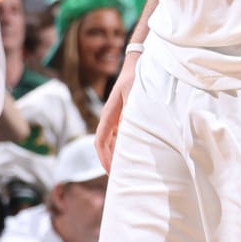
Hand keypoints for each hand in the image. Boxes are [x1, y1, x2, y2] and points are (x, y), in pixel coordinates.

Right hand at [94, 49, 139, 171]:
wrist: (140, 63)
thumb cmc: (140, 79)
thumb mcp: (137, 98)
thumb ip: (132, 117)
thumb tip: (130, 137)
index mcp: (110, 114)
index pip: (100, 140)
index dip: (104, 158)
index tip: (111, 173)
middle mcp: (111, 116)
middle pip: (104, 144)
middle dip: (109, 161)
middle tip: (119, 179)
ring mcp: (116, 116)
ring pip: (111, 141)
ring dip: (117, 155)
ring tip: (127, 170)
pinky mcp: (123, 116)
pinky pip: (119, 136)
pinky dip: (123, 147)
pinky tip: (134, 154)